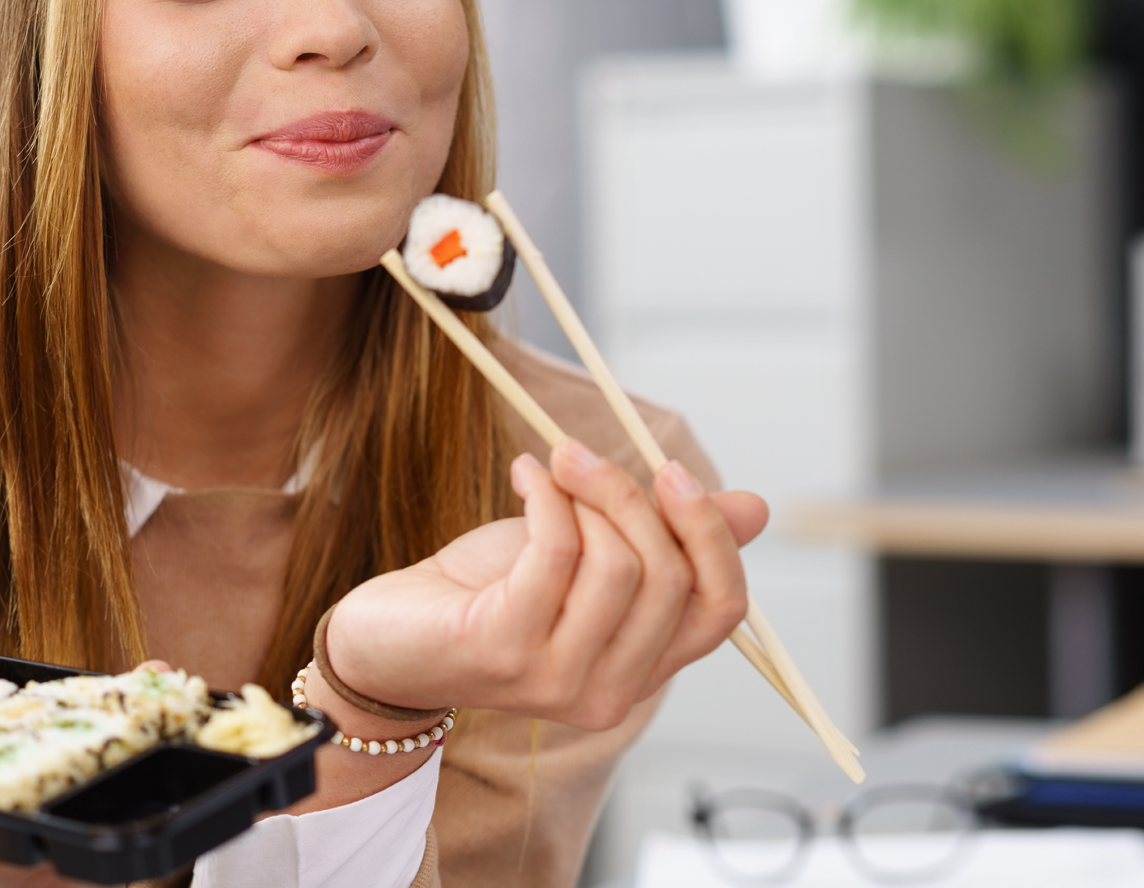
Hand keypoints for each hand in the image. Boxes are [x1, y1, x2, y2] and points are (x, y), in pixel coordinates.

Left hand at [327, 439, 768, 730]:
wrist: (387, 641)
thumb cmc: (488, 595)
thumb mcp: (590, 554)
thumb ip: (666, 537)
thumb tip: (755, 509)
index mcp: (643, 668)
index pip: (721, 609)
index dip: (712, 536)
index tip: (673, 472)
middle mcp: (611, 692)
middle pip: (671, 577)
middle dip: (634, 495)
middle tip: (582, 452)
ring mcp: (558, 680)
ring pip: (619, 564)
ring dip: (586, 493)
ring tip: (548, 469)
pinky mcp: (505, 652)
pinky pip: (557, 551)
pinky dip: (547, 496)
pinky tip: (525, 477)